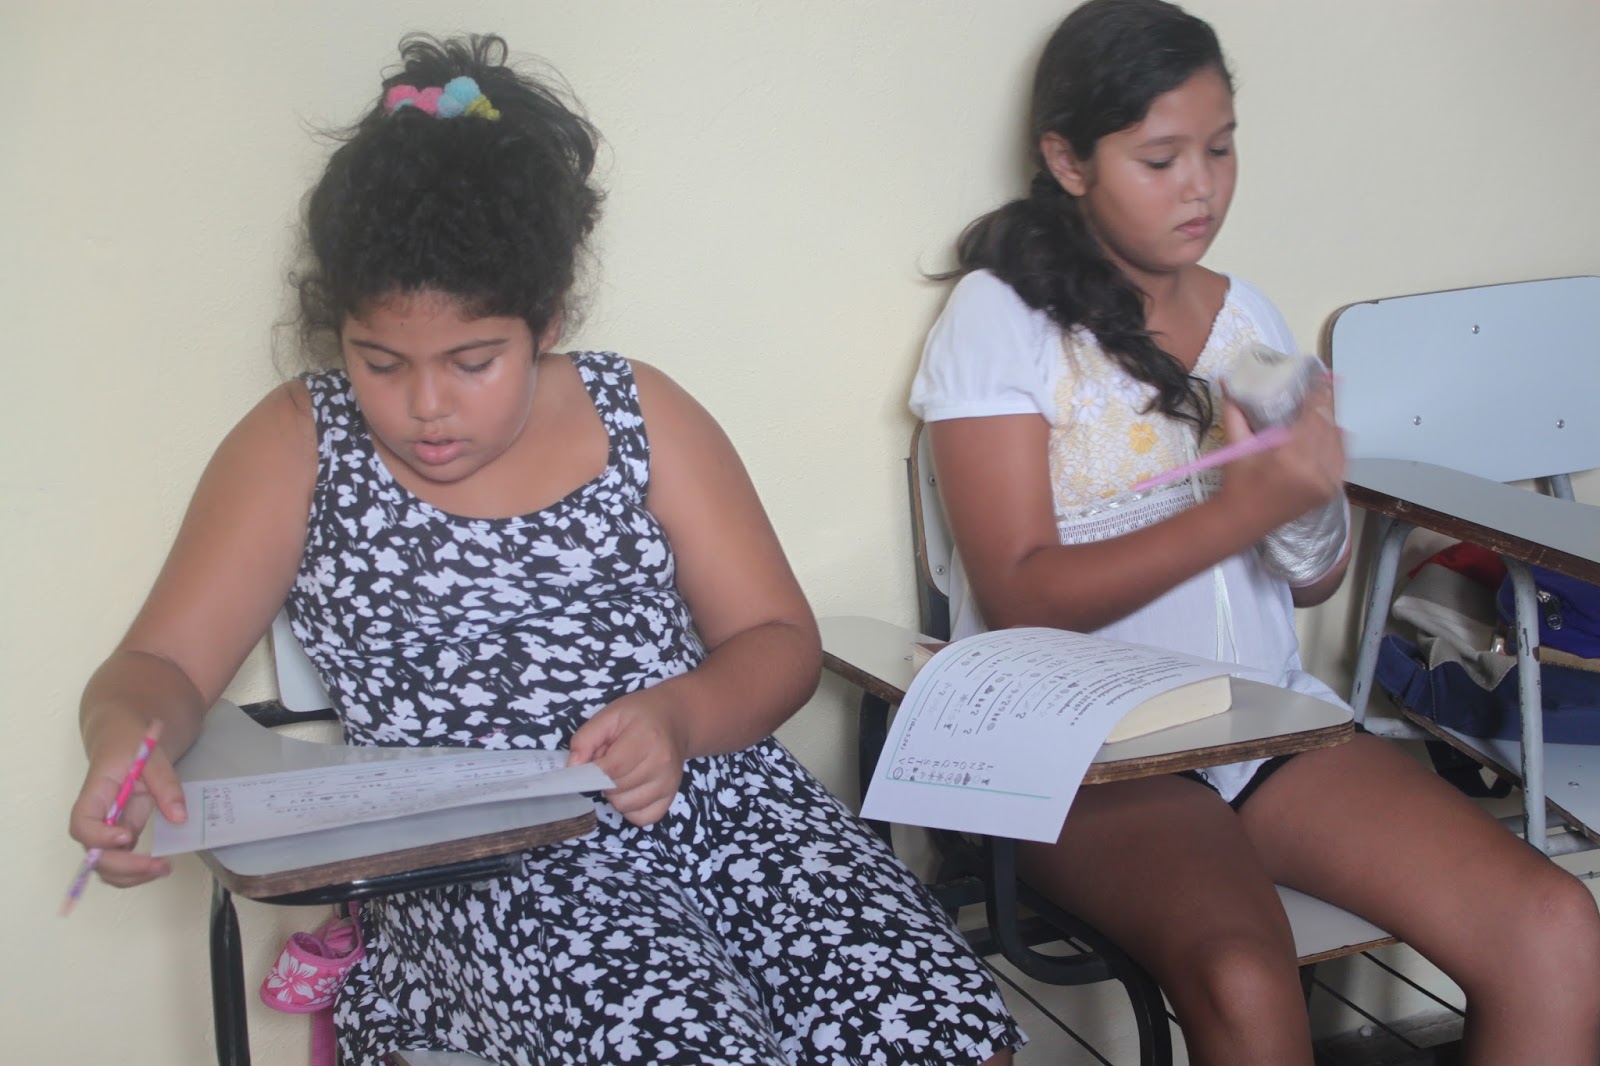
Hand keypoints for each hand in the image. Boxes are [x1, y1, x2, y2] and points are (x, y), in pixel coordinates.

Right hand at [68, 716, 186, 887]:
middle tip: (159, 865)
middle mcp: (97, 816)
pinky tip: (158, 866)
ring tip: (163, 869)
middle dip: (123, 867)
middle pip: (93, 853)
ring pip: (105, 864)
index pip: (82, 823)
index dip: (100, 837)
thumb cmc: (131, 741)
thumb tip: (179, 818)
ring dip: (129, 876)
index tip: (128, 837)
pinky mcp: (121, 830)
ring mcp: (107, 826)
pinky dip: (136, 870)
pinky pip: (120, 859)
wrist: (124, 735)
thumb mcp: (152, 754)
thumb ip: (165, 784)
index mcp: (96, 792)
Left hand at [567, 688, 689, 827]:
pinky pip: (642, 818)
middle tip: (609, 762)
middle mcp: (662, 763)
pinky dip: (630, 809)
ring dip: (615, 794)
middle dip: (603, 779)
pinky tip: (630, 790)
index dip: (591, 772)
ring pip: (625, 806)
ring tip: (621, 774)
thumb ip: (586, 739)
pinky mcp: (671, 797)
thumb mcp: (609, 715)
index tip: (586, 765)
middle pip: (616, 789)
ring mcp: (669, 783)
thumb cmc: (640, 715)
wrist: (675, 720)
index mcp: (647, 738)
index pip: (610, 769)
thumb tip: (573, 767)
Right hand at [1217, 381, 1345, 532]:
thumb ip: (1235, 412)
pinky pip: (1342, 459)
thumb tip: (1226, 381)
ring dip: (1332, 424)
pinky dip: (1337, 444)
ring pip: (1339, 440)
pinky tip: (1329, 435)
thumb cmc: (1238, 483)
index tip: (1319, 378)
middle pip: (1329, 425)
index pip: (1314, 414)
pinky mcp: (1331, 490)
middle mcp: (1314, 469)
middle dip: (1325, 406)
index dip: (1319, 394)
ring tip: (1322, 412)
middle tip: (1321, 390)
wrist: (1244, 520)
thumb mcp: (1236, 446)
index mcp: (1289, 456)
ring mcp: (1326, 482)